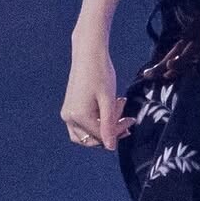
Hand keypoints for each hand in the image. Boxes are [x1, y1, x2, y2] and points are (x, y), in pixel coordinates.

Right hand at [61, 36, 134, 150]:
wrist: (89, 53)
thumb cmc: (100, 73)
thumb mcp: (108, 100)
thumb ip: (109, 125)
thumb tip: (111, 148)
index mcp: (78, 117)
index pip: (101, 136)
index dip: (119, 131)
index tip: (132, 119)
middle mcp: (68, 118)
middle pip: (93, 138)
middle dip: (111, 130)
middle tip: (126, 116)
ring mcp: (67, 113)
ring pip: (87, 133)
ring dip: (104, 127)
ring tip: (117, 110)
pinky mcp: (70, 107)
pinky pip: (84, 123)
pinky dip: (97, 120)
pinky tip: (109, 107)